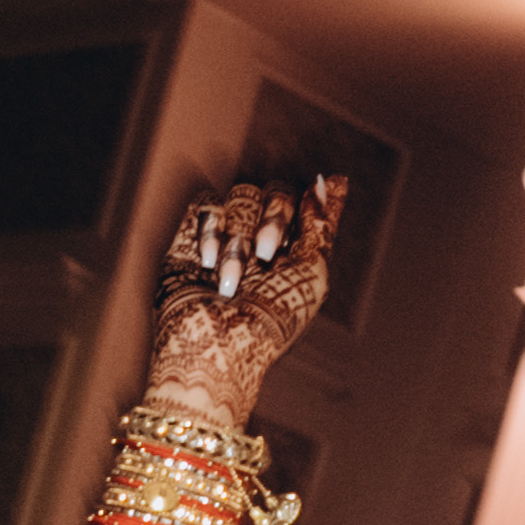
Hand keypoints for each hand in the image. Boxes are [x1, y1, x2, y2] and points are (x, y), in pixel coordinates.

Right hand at [139, 179, 342, 423]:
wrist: (216, 345)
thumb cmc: (271, 321)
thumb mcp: (314, 275)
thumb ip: (323, 225)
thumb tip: (333, 179)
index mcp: (295, 248)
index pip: (306, 201)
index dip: (306, 204)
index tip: (308, 216)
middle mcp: (262, 238)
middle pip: (275, 190)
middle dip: (273, 220)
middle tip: (266, 256)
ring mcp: (227, 235)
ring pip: (241, 194)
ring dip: (239, 238)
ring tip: (231, 281)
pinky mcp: (191, 237)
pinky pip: (207, 203)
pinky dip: (210, 230)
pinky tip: (208, 263)